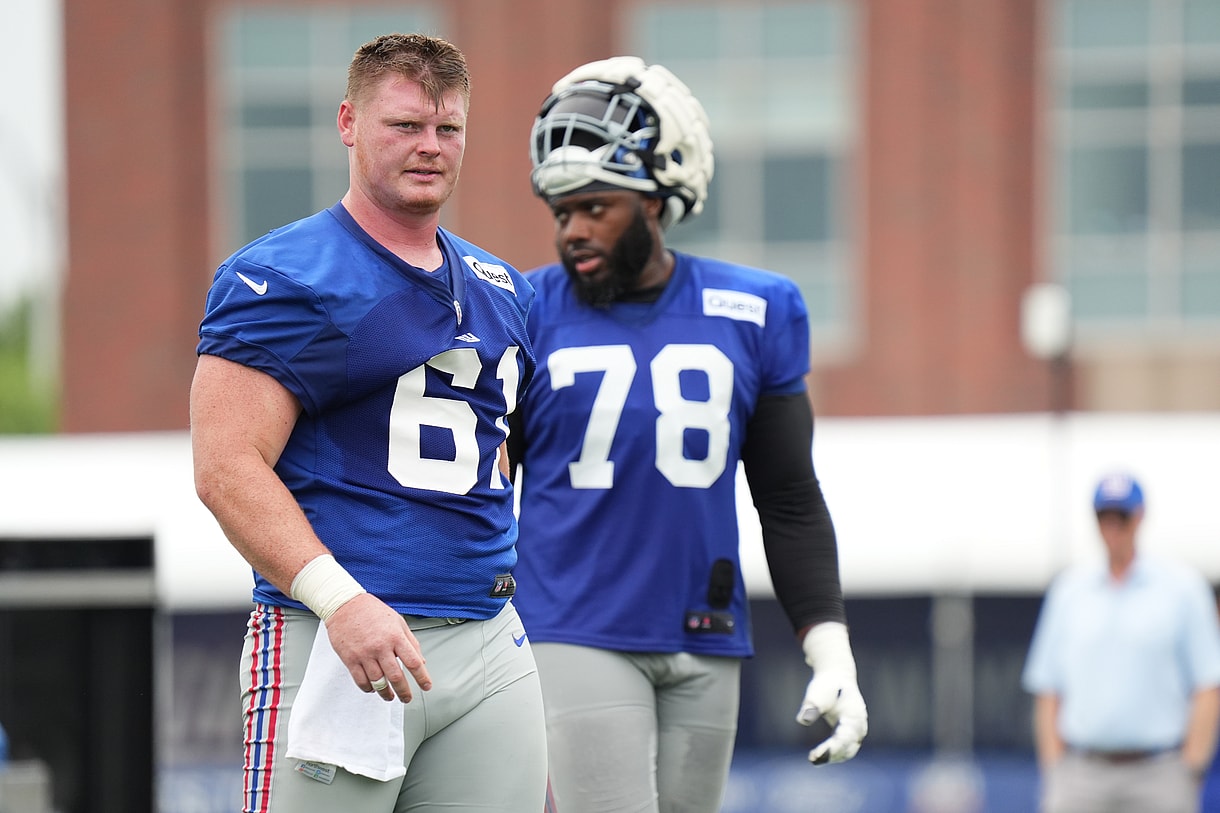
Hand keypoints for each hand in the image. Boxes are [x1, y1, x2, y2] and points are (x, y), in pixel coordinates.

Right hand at [324, 593, 432, 701]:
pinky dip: (368, 689)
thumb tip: (421, 661)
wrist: (345, 605)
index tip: (426, 686)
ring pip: (378, 682)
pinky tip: (373, 689)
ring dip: (386, 693)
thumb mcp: (398, 621)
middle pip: (396, 676)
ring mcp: (365, 654)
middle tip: (407, 698)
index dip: (422, 677)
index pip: (413, 662)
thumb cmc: (372, 611)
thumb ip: (411, 642)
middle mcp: (381, 647)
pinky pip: (361, 681)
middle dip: (404, 692)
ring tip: (390, 697)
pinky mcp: (350, 659)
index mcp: (395, 636)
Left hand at [796, 622, 867, 764]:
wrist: (836, 676)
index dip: (830, 748)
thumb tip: (802, 720)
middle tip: (813, 759)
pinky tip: (818, 756)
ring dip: (832, 757)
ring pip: (848, 751)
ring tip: (813, 759)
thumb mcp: (818, 692)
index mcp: (854, 715)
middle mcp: (859, 726)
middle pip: (848, 748)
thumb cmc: (827, 684)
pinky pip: (845, 748)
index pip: (844, 738)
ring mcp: (857, 730)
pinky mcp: (850, 733)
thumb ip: (811, 706)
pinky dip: (833, 753)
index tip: (816, 755)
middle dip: (831, 755)